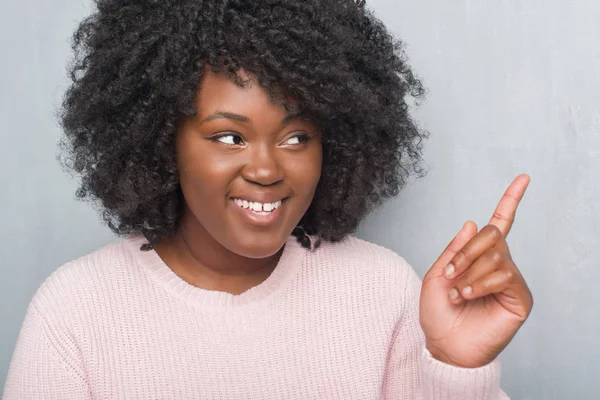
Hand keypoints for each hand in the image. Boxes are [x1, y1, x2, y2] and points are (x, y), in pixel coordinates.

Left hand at [419, 174, 532, 367]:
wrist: (443, 344)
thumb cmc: (438, 312)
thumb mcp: (437, 274)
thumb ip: (455, 249)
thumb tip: (474, 221)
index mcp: (478, 257)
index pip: (499, 224)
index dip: (510, 200)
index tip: (523, 178)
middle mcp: (498, 264)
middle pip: (492, 234)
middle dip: (466, 251)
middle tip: (450, 274)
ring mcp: (510, 281)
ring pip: (496, 256)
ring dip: (470, 272)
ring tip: (458, 293)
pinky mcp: (520, 298)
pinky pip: (505, 275)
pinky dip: (482, 282)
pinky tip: (469, 295)